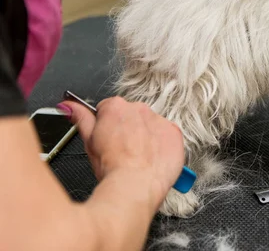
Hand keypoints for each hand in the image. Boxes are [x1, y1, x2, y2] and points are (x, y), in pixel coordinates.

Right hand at [57, 97, 184, 209]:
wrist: (136, 186)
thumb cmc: (112, 168)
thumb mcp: (89, 142)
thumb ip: (81, 119)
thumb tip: (69, 105)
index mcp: (116, 107)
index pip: (108, 109)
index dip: (106, 127)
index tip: (108, 139)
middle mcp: (139, 108)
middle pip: (131, 116)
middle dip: (127, 130)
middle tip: (123, 151)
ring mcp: (159, 120)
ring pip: (150, 125)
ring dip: (145, 136)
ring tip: (138, 157)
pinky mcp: (175, 133)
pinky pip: (168, 135)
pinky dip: (162, 145)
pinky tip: (153, 159)